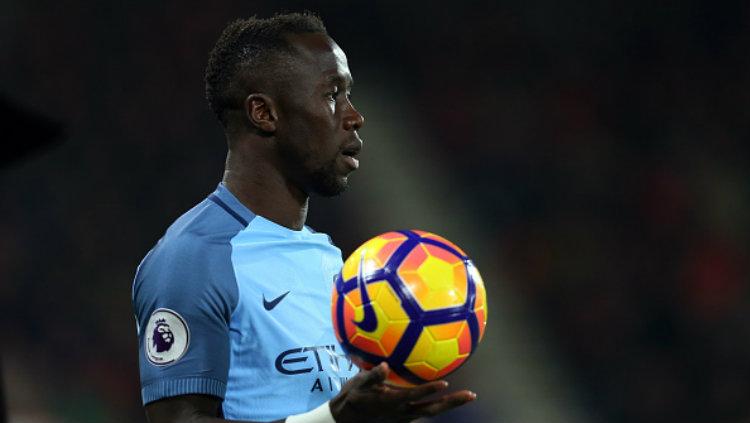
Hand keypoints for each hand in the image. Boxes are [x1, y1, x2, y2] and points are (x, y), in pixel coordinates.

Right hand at [329, 362, 475, 422]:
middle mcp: (402, 412)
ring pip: (431, 412)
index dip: (428, 391)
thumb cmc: (351, 398)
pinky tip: (445, 395)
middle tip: (471, 395)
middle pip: (432, 409)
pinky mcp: (404, 417)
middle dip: (452, 403)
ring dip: (449, 404)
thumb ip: (372, 375)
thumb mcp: (357, 384)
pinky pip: (424, 411)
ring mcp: (404, 417)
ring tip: (467, 395)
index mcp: (391, 402)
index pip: (414, 396)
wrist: (345, 420)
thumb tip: (384, 365)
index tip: (445, 384)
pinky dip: (437, 403)